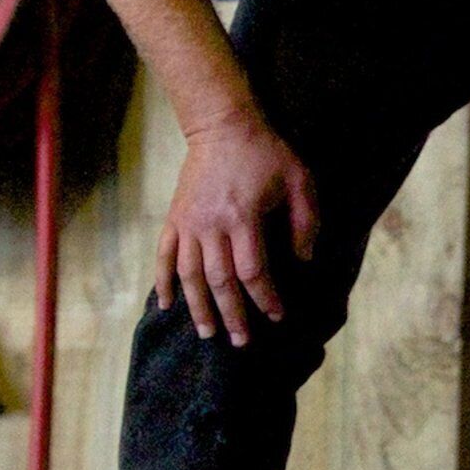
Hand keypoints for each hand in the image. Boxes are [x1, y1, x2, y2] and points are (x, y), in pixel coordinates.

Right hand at [158, 111, 316, 346]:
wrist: (222, 127)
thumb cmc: (267, 154)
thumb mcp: (300, 181)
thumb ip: (306, 221)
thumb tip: (304, 260)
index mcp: (242, 219)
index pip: (253, 271)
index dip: (265, 297)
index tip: (276, 316)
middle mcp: (210, 226)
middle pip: (219, 281)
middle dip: (232, 314)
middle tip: (242, 342)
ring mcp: (187, 224)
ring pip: (189, 275)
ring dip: (198, 307)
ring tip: (208, 333)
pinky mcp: (174, 219)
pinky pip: (163, 256)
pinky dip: (163, 282)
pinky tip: (166, 305)